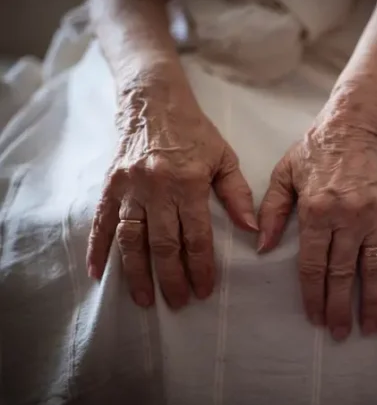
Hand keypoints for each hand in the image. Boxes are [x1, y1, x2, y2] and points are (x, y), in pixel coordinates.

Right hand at [87, 71, 256, 308]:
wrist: (153, 102)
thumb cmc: (194, 132)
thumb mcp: (223, 158)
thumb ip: (237, 194)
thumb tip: (251, 229)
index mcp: (187, 183)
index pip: (196, 235)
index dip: (201, 266)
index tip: (205, 289)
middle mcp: (155, 188)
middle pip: (163, 244)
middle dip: (172, 278)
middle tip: (179, 302)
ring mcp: (128, 188)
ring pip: (131, 239)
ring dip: (136, 273)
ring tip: (144, 300)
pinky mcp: (110, 186)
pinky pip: (101, 223)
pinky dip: (98, 249)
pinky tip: (98, 274)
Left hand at [258, 88, 376, 340]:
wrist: (358, 123)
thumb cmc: (317, 148)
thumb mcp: (285, 173)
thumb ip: (271, 210)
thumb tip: (261, 247)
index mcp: (316, 211)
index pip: (312, 265)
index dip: (312, 295)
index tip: (315, 317)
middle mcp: (348, 218)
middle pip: (342, 274)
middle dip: (340, 308)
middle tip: (340, 334)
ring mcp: (376, 216)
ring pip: (373, 268)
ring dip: (372, 301)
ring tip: (371, 328)